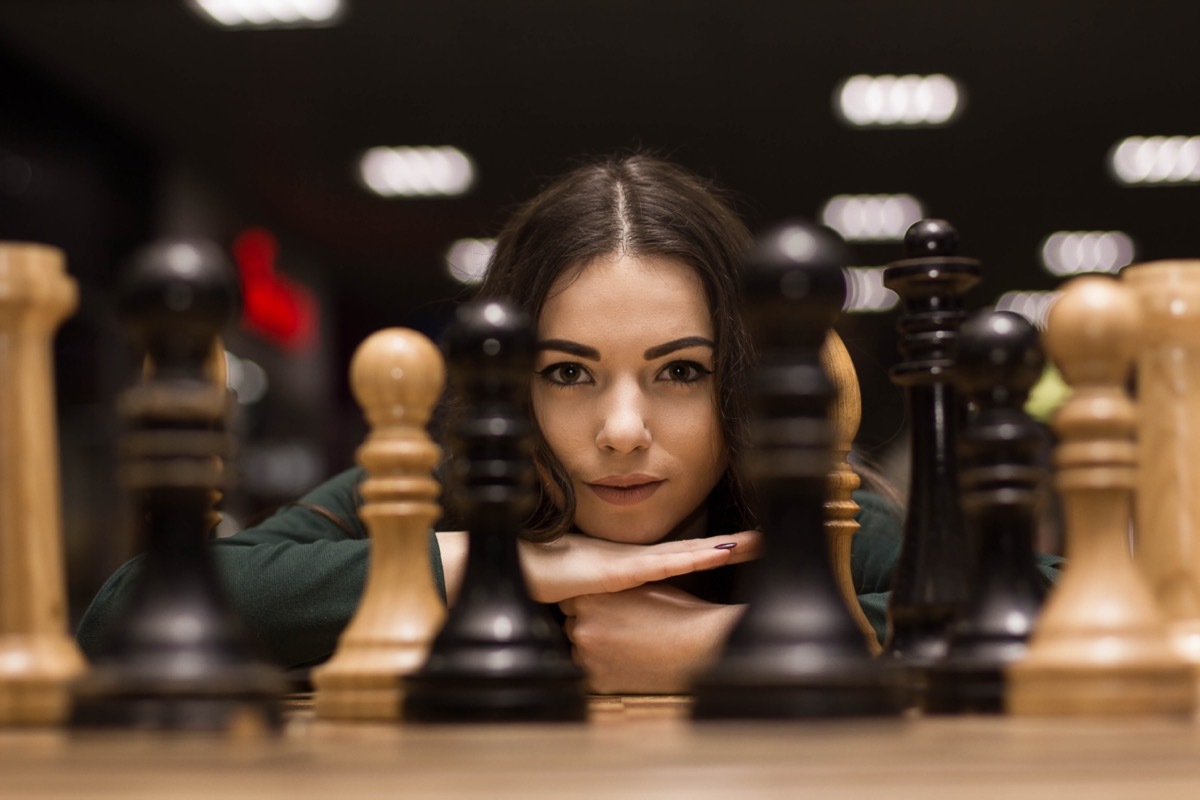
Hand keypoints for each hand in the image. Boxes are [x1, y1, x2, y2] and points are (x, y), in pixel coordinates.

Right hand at [520, 530, 760, 603]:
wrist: (520, 570)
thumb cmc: (546, 579)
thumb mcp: (587, 595)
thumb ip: (609, 602)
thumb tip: (616, 615)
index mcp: (633, 564)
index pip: (682, 557)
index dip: (711, 551)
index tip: (742, 547)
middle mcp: (638, 559)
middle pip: (693, 552)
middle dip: (729, 547)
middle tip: (762, 540)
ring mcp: (632, 562)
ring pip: (687, 554)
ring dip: (722, 549)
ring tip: (754, 543)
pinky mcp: (623, 569)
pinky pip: (665, 564)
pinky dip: (694, 558)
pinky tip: (718, 553)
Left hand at [559, 585, 743, 693]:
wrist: (700, 644)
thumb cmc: (676, 611)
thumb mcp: (639, 586)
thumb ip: (611, 590)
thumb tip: (600, 591)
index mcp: (589, 599)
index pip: (570, 602)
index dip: (589, 606)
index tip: (604, 610)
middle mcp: (582, 628)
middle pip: (574, 627)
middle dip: (591, 628)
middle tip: (619, 629)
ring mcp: (588, 658)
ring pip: (582, 652)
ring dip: (598, 650)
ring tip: (627, 646)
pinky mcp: (599, 682)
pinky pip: (595, 674)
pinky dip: (608, 670)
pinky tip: (631, 662)